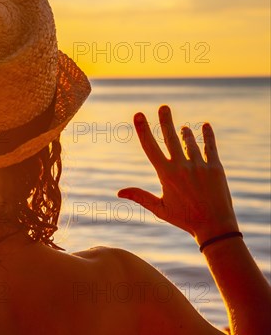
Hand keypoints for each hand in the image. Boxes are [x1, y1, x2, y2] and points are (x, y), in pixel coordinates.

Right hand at [118, 105, 238, 244]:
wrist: (214, 227)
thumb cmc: (184, 219)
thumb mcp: (159, 209)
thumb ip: (140, 196)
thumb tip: (119, 192)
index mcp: (166, 175)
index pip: (150, 147)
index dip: (143, 130)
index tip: (138, 115)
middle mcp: (182, 167)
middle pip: (171, 138)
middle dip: (165, 121)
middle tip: (163, 107)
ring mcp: (200, 166)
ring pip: (190, 142)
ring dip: (185, 134)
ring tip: (182, 128)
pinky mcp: (216, 168)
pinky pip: (210, 147)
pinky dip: (207, 136)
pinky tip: (205, 126)